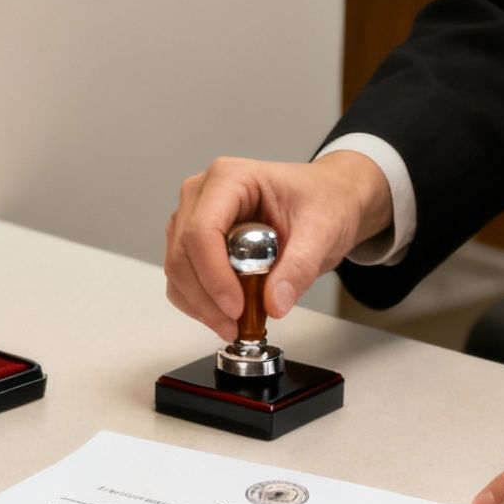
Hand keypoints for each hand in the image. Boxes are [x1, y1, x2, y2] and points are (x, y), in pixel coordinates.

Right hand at [164, 152, 393, 340]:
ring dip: (201, 305)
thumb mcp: (322, 231)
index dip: (214, 276)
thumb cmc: (322, 201)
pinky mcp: (193, 242)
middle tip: (236, 324)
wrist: (326, 201)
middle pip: (183, 254)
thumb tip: (275, 303)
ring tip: (235, 324)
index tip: (236, 307)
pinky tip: (225, 316)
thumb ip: (299, 267)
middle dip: (206, 297)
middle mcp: (202, 195)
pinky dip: (199, 304)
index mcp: (229, 179)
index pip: (202, 231)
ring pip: (178, 270)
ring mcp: (193, 218)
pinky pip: (182, 280)